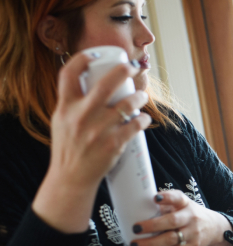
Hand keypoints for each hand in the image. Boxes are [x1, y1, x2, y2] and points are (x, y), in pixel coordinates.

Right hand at [33, 52, 151, 232]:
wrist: (71, 177)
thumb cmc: (68, 147)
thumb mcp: (61, 121)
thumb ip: (73, 103)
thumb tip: (91, 83)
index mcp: (65, 107)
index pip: (69, 74)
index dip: (82, 59)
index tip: (96, 55)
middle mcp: (81, 116)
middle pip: (105, 85)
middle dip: (122, 71)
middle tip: (132, 67)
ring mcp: (98, 130)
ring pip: (126, 105)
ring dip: (138, 97)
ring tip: (141, 96)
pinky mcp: (113, 144)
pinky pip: (135, 126)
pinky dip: (143, 120)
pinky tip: (145, 118)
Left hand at [130, 190, 232, 245]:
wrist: (214, 228)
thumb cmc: (189, 214)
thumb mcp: (182, 204)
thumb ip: (165, 205)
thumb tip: (138, 206)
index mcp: (185, 203)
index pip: (178, 198)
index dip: (167, 197)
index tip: (155, 198)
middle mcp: (190, 218)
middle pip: (172, 222)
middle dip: (152, 225)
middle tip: (136, 228)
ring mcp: (192, 234)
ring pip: (171, 240)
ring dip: (151, 243)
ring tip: (135, 245)